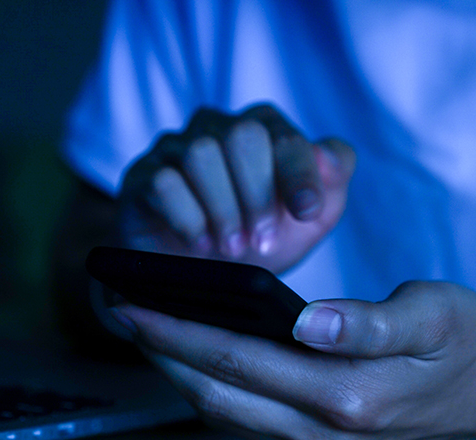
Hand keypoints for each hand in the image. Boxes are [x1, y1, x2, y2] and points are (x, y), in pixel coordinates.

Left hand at [110, 281, 475, 439]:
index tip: (131, 301)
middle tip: (117, 309)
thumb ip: (369, 319)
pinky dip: (209, 387)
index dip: (176, 330)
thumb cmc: (467, 342)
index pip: (237, 359)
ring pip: (224, 413)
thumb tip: (306, 321)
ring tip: (143, 329)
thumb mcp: (436, 312)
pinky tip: (193, 356)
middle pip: (215, 394)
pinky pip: (246, 420)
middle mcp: (323, 434)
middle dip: (159, 352)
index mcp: (347, 395)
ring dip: (177, 372)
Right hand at [117, 104, 355, 273]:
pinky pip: (164, 182)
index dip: (300, 172)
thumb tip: (330, 156)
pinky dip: (188, 218)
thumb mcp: (307, 222)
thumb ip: (332, 183)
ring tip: (232, 248)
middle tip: (264, 241)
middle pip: (242, 134)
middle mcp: (217, 127)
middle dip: (259, 193)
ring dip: (224, 208)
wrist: (197, 276)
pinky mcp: (142, 176)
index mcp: (262, 130)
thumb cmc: (258, 239)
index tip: (308, 214)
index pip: (285, 134)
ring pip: (201, 154)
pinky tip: (200, 244)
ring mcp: (175, 148)